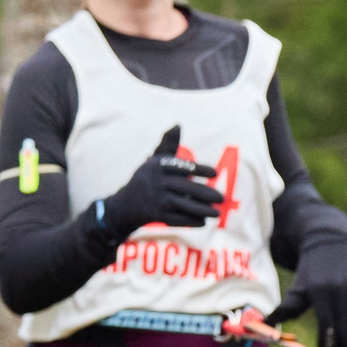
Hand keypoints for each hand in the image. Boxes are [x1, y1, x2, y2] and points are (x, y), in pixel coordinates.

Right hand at [94, 126, 222, 236]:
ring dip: (202, 210)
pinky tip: (203, 222)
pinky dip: (190, 221)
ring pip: (182, 205)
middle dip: (205, 194)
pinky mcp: (156, 216)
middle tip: (222, 198)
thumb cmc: (147, 178)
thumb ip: (168, 144)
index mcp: (157, 165)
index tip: (215, 173)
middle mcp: (155, 182)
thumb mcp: (155, 160)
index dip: (199, 169)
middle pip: (185, 188)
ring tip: (217, 213)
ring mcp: (155, 200)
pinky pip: (177, 219)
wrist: (125, 204)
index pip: (181, 166)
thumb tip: (178, 125)